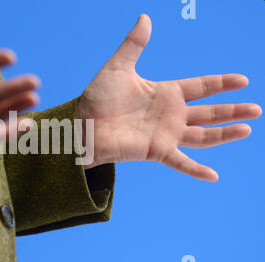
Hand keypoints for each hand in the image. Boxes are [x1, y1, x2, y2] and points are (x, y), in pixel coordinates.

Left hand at [78, 14, 261, 180]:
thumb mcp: (118, 67)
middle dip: (232, 110)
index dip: (221, 83)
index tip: (243, 80)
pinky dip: (195, 170)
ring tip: (247, 129)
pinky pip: (180, 162)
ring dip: (225, 134)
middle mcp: (170, 114)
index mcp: (165, 93)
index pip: (201, 86)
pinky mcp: (156, 151)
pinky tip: (213, 176)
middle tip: (257, 109)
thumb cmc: (97, 98)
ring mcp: (165, 134)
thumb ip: (134, 45)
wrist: (82, 124)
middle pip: (209, 112)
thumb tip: (145, 17)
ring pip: (203, 135)